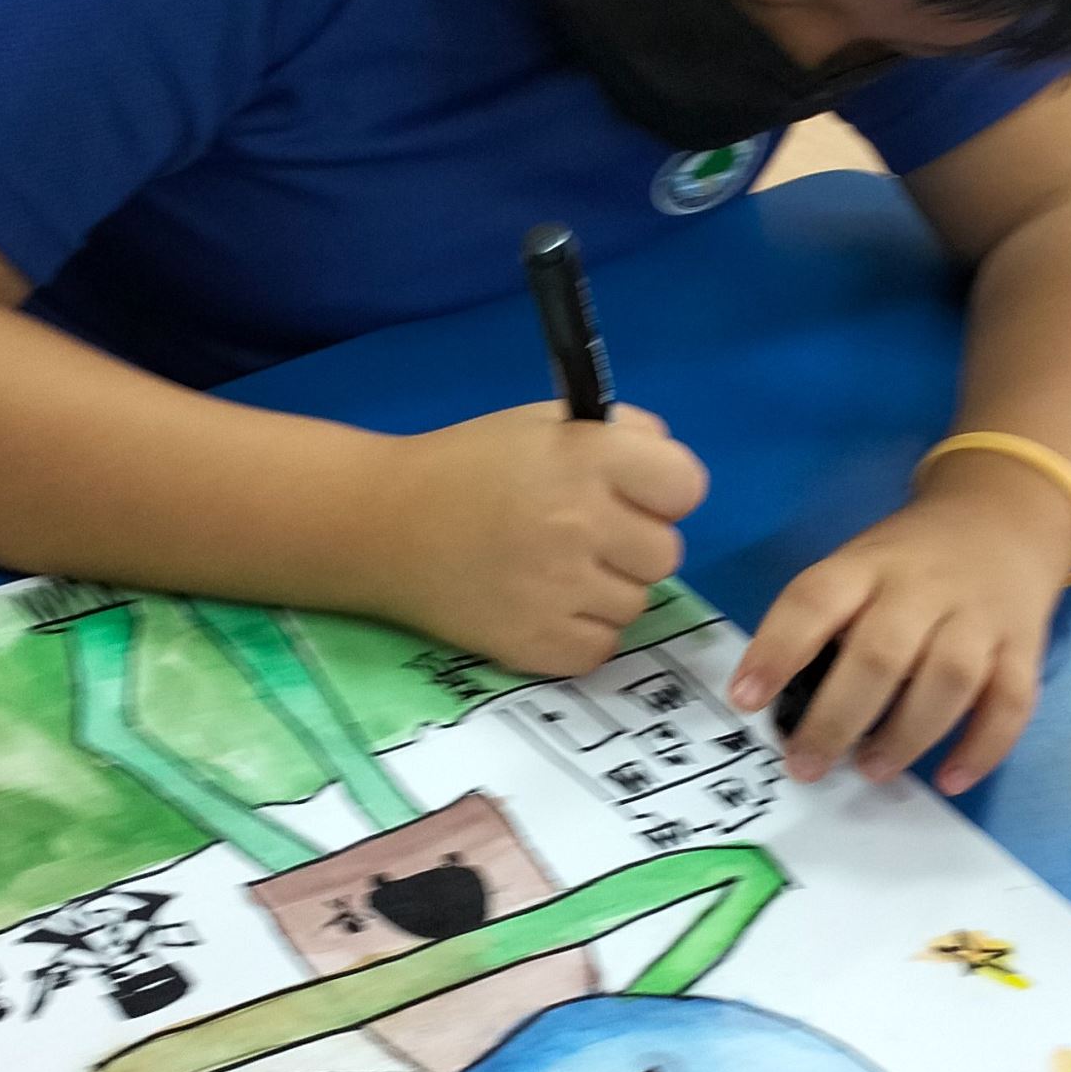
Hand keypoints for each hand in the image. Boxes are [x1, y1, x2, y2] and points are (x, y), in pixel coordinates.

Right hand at [372, 403, 707, 677]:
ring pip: (637, 605)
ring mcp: (561, 590)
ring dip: (605, 591)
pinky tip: (543, 606)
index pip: (686, 486)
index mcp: (586, 459)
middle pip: (667, 553)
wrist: (384, 525)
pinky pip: (602, 647)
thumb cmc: (470, 467)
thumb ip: (621, 434)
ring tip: (553, 571)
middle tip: (582, 536)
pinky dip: (580, 633)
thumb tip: (671, 473)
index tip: (629, 494)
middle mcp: (581, 524)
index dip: (662, 491)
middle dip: (632, 544)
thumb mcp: (545, 423)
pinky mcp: (539, 645)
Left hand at [729, 465, 1070, 794]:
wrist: (1004, 515)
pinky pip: (1011, 702)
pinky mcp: (1023, 647)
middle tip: (806, 764)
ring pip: (949, 678)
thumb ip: (827, 619)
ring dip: (907, 735)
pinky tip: (949, 779)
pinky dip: (982, 747)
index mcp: (867, 564)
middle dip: (837, 718)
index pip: (815, 600)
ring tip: (871, 771)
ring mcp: (979, 616)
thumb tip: (777, 702)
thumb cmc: (909, 560)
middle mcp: (923, 587)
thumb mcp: (859, 562)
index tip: (745, 699)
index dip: (777, 649)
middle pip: (881, 653)